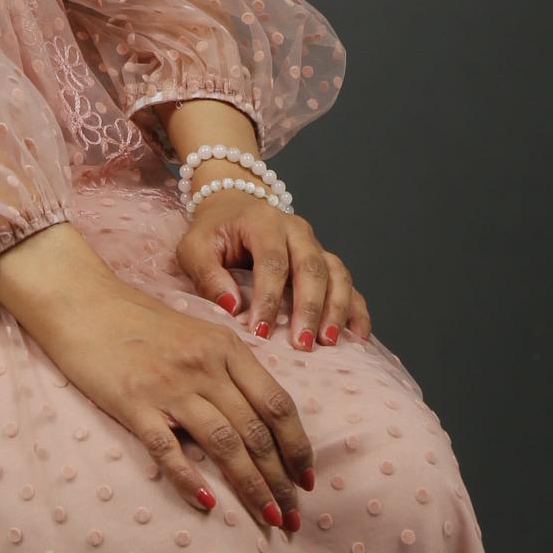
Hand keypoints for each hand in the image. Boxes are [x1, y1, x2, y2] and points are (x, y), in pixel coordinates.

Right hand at [0, 229, 313, 533]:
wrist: (80, 299)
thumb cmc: (137, 320)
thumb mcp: (196, 333)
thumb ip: (227, 370)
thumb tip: (257, 420)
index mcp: (226, 347)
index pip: (277, 405)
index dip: (298, 447)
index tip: (309, 480)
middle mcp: (205, 366)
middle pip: (256, 431)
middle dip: (281, 479)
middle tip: (294, 515)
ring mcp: (169, 385)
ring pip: (224, 444)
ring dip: (251, 486)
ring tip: (269, 516)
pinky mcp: (133, 403)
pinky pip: (168, 449)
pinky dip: (190, 478)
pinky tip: (207, 504)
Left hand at [173, 190, 370, 350]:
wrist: (232, 207)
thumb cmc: (213, 233)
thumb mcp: (195, 249)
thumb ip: (208, 276)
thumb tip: (232, 307)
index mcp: (263, 222)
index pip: (272, 261)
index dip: (268, 298)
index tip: (261, 332)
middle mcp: (296, 231)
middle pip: (312, 268)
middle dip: (309, 308)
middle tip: (302, 344)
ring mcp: (315, 245)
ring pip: (336, 275)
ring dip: (336, 310)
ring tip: (328, 342)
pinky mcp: (326, 261)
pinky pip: (348, 284)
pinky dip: (356, 310)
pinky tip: (358, 336)